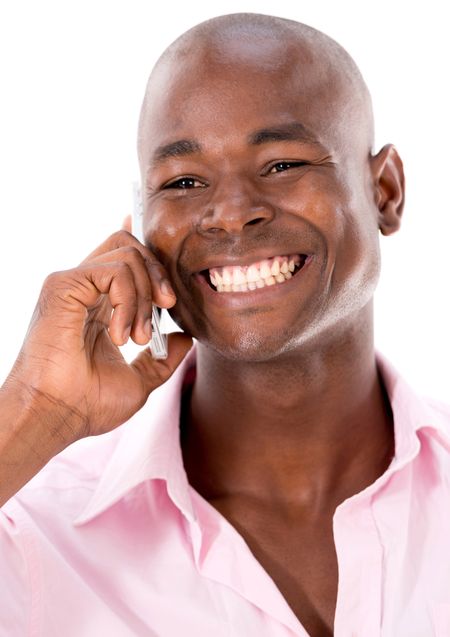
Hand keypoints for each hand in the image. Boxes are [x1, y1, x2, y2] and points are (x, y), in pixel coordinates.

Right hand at [7, 230, 191, 441]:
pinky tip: (120, 335)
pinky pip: (114, 271)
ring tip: (137, 337)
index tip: (168, 277)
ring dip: (145, 296)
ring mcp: (72, 284)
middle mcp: (84, 289)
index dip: (149, 251)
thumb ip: (162, 359)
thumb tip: (186, 338)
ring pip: (127, 255)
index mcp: (98, 305)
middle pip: (130, 246)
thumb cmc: (87, 404)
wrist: (56, 415)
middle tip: (168, 307)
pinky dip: (129, 300)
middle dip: (159, 273)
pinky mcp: (63, 285)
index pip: (124, 258)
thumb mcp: (138, 381)